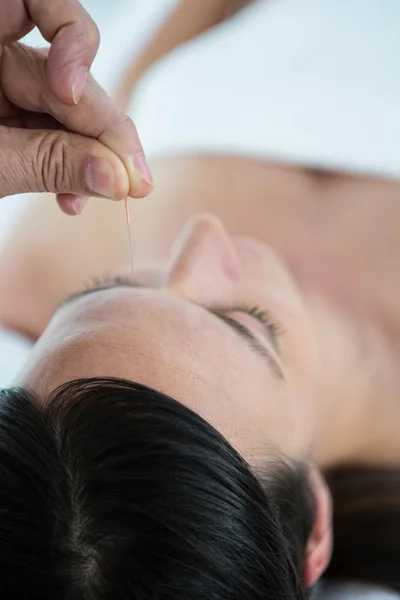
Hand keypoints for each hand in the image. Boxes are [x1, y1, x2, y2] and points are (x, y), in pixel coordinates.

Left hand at [0, 0, 153, 213]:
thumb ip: (48, 162)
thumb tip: (117, 178)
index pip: (42, 4)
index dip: (73, 43)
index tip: (70, 93)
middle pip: (69, 74)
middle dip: (101, 129)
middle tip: (132, 178)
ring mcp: (4, 93)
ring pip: (69, 114)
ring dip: (91, 158)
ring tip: (104, 193)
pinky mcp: (12, 127)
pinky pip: (53, 138)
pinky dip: (69, 169)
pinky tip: (76, 198)